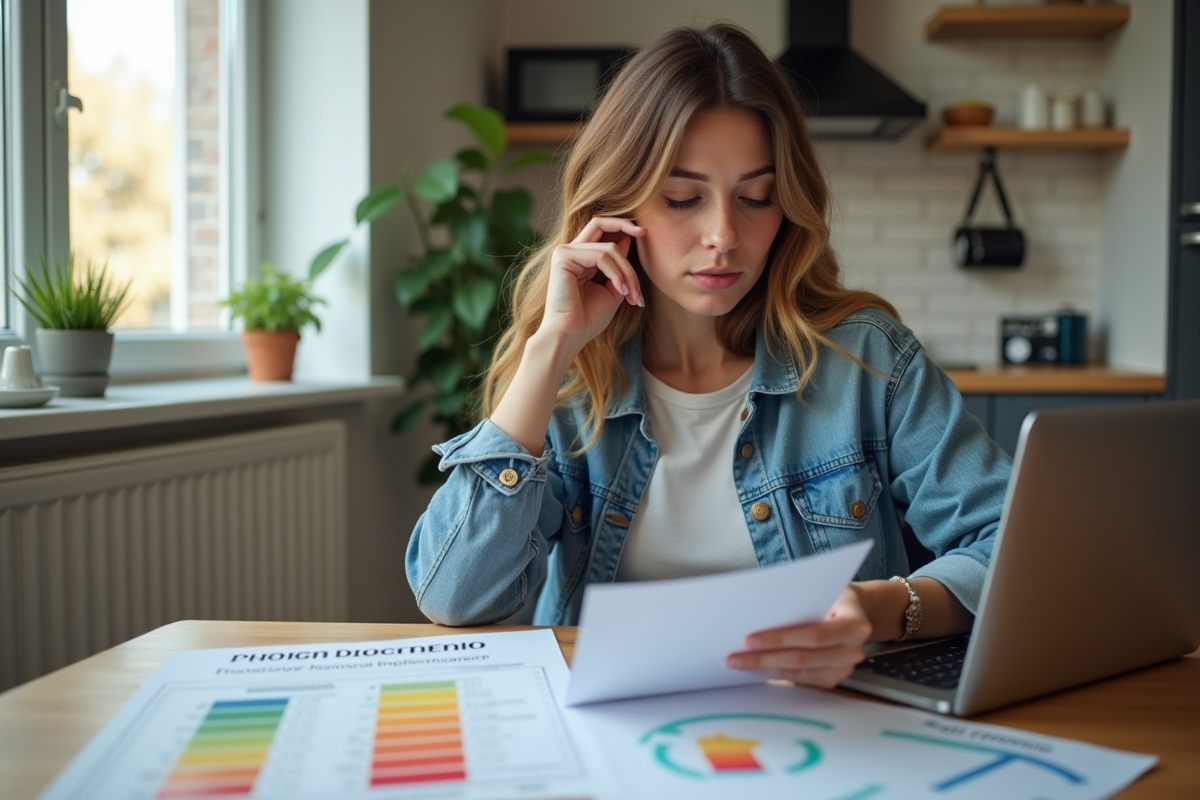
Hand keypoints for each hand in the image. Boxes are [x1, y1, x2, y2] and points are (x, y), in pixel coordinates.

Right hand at [540, 217, 645, 353]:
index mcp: (579, 257)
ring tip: (633, 295)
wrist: (570, 335)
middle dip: (624, 225)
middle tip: (645, 234)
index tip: (644, 233)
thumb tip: (628, 240)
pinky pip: (600, 256)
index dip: (622, 226)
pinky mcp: (562, 257)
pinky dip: (616, 273)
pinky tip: (621, 290)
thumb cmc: (588, 319)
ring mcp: (564, 252)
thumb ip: (619, 267)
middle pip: (600, 223)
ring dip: (627, 271)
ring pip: (608, 248)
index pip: (600, 229)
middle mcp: (570, 251)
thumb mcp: (612, 290)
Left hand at [725, 586, 872, 688]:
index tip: (750, 639)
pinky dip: (777, 673)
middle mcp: (852, 651)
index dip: (780, 639)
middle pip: (802, 658)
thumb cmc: (835, 596)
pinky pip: (800, 679)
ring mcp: (843, 669)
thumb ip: (800, 600)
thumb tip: (759, 610)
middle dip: (765, 658)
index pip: (813, 635)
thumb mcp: (823, 589)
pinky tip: (758, 668)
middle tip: (735, 658)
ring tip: (740, 663)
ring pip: (798, 673)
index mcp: (855, 625)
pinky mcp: (832, 679)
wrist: (857, 613)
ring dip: (766, 668)